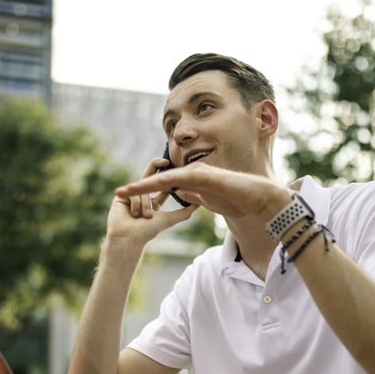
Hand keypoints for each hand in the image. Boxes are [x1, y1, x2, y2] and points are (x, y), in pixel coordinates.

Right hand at [106, 156, 196, 243]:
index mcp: (154, 204)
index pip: (162, 186)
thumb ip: (185, 211)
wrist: (129, 239)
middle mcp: (142, 198)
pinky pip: (133, 193)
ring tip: (146, 216)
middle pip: (150, 176)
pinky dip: (136, 204)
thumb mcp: (170, 219)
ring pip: (143, 189)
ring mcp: (131, 196)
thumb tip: (199, 204)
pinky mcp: (121, 197)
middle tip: (166, 160)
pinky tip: (134, 215)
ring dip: (146, 203)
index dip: (169, 177)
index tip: (174, 168)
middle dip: (156, 166)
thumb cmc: (149, 231)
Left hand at [115, 163, 290, 222]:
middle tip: (118, 193)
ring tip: (126, 192)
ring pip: (165, 178)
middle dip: (138, 187)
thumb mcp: (208, 200)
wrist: (256, 197)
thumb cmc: (235, 199)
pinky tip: (152, 187)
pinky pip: (182, 179)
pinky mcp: (205, 176)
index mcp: (191, 180)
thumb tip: (179, 193)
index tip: (127, 197)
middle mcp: (191, 173)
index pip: (162, 186)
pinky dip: (166, 182)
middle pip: (159, 180)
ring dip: (145, 186)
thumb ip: (194, 195)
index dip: (144, 191)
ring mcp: (197, 173)